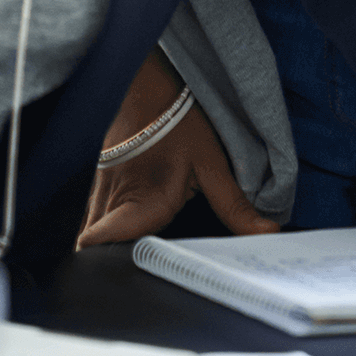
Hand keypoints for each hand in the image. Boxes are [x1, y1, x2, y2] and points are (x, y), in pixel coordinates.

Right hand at [78, 49, 280, 246]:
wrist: (148, 84)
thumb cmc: (178, 122)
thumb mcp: (212, 164)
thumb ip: (234, 205)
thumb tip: (265, 234)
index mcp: (139, 202)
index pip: (96, 245)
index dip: (105, 265)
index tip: (133, 271)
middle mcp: (110, 202)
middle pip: (93, 250)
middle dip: (110, 264)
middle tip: (144, 266)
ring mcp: (98, 194)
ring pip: (90, 233)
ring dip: (108, 246)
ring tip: (137, 250)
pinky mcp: (97, 186)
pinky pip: (92, 218)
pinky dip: (106, 229)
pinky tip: (127, 228)